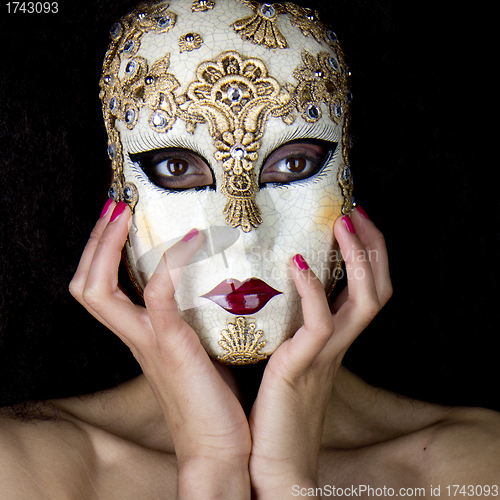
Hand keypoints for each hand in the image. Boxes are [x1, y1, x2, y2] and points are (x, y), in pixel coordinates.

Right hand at [69, 200, 250, 498]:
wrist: (219, 446)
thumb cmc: (213, 397)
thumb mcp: (196, 348)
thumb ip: (192, 320)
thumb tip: (214, 286)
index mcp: (139, 335)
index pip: (99, 288)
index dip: (100, 252)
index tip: (118, 217)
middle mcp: (134, 336)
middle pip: (85, 285)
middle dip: (95, 242)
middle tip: (115, 207)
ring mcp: (148, 340)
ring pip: (99, 290)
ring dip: (109, 246)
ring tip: (125, 213)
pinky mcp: (171, 346)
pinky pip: (157, 296)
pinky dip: (169, 263)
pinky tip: (191, 240)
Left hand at [248, 208, 391, 498]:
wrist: (271, 465)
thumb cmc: (272, 411)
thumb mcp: (287, 360)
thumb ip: (289, 331)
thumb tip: (272, 296)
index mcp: (333, 341)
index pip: (366, 290)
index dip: (368, 256)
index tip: (353, 222)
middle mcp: (338, 345)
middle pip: (378, 288)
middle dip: (373, 247)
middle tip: (355, 213)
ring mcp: (326, 356)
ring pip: (364, 300)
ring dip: (357, 258)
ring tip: (341, 224)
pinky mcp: (303, 367)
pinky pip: (320, 323)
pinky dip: (313, 290)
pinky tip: (299, 263)